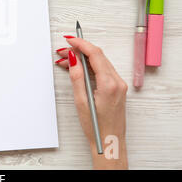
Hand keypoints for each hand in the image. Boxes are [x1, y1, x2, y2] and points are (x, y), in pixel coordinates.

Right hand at [55, 37, 127, 168]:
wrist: (109, 141)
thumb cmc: (96, 127)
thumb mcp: (81, 101)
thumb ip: (77, 77)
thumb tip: (74, 59)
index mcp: (109, 84)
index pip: (95, 55)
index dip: (81, 44)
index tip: (70, 39)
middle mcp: (117, 82)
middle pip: (98, 56)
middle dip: (79, 50)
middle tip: (63, 51)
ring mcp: (119, 84)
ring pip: (100, 62)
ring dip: (83, 58)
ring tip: (66, 60)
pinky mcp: (117, 88)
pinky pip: (103, 70)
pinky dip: (89, 66)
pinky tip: (78, 68)